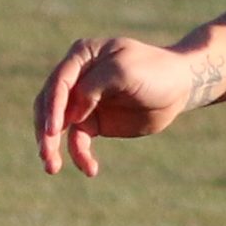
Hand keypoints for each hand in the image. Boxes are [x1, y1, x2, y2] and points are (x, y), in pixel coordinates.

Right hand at [33, 33, 223, 175]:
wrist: (180, 87)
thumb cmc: (155, 72)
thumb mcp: (125, 72)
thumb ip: (95, 87)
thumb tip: (72, 113)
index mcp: (81, 56)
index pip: (59, 83)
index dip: (53, 107)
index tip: (54, 130)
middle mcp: (76, 78)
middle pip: (50, 105)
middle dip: (45, 131)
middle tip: (46, 155)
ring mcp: (82, 101)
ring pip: (59, 126)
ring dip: (52, 147)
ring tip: (52, 168)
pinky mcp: (92, 121)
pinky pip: (78, 140)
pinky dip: (80, 155)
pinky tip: (90, 169)